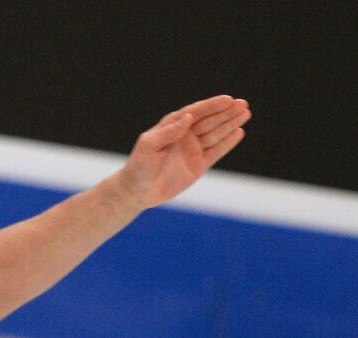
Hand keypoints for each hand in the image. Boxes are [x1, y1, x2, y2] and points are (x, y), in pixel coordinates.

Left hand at [115, 96, 250, 208]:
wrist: (138, 191)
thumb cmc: (139, 166)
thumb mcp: (148, 146)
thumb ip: (168, 132)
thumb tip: (187, 117)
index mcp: (172, 127)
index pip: (195, 112)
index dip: (212, 105)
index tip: (227, 99)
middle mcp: (185, 135)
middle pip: (209, 120)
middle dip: (225, 112)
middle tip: (242, 103)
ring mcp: (193, 149)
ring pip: (215, 134)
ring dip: (230, 123)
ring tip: (245, 113)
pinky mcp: (199, 165)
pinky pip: (216, 151)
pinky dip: (227, 142)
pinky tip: (238, 132)